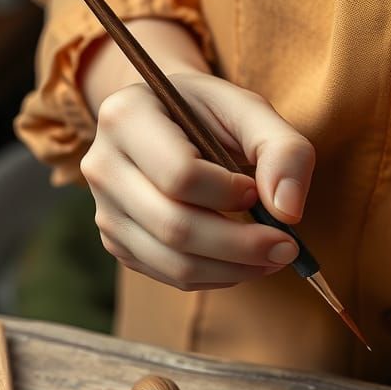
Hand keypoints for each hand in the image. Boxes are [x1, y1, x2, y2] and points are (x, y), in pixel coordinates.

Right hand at [79, 24, 314, 291]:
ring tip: (273, 256)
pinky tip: (242, 260)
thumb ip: (283, 150)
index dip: (228, 193)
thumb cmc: (211, 116)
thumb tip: (288, 212)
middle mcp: (102, 166)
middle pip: (175, 227)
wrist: (170, 123)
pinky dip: (218, 276)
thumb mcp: (251, 112)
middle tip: (287, 247)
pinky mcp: (119, 244)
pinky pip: (172, 277)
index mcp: (126, 117)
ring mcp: (105, 211)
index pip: (180, 176)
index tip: (256, 192)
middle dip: (242, 245)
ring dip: (235, 269)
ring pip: (175, 262)